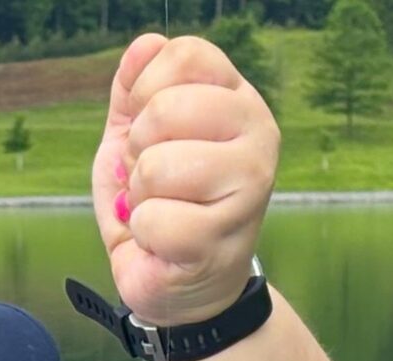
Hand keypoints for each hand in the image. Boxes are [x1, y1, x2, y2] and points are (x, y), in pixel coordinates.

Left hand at [92, 32, 279, 325]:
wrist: (180, 284)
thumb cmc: (164, 206)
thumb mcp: (136, 139)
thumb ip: (136, 90)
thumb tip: (144, 45)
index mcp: (237, 99)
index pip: (185, 56)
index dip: (144, 90)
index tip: (144, 127)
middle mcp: (256, 134)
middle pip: (165, 110)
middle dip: (137, 152)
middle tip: (154, 181)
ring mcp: (249, 186)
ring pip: (158, 167)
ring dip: (141, 197)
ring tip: (161, 211)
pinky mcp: (225, 237)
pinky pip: (154, 220)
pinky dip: (144, 236)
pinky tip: (166, 244)